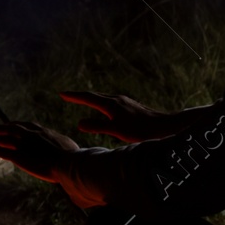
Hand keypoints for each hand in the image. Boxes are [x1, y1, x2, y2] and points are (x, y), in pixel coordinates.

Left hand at [0, 121, 78, 182]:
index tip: (11, 126)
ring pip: (4, 138)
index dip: (17, 126)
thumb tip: (67, 147)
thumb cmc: (73, 157)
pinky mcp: (18, 156)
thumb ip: (61, 144)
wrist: (68, 163)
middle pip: (12, 129)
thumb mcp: (67, 145)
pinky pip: (2, 150)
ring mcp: (24, 145)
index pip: (26, 126)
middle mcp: (31, 135)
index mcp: (43, 131)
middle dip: (1, 128)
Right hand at [60, 90, 178, 142]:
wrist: (164, 126)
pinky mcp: (130, 107)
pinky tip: (105, 109)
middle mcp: (117, 100)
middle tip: (67, 96)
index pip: (88, 98)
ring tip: (82, 100)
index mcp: (111, 104)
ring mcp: (125, 102)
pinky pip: (110, 103)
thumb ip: (97, 126)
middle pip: (94, 96)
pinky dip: (101, 104)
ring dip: (91, 99)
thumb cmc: (140, 130)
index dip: (73, 96)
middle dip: (80, 96)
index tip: (61, 94)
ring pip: (103, 99)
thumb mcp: (116, 130)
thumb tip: (79, 123)